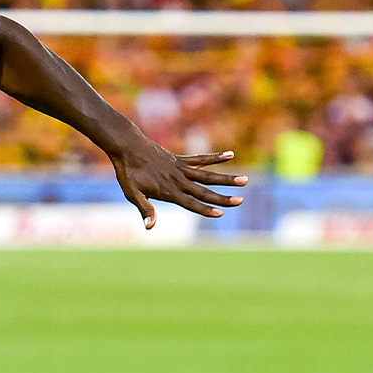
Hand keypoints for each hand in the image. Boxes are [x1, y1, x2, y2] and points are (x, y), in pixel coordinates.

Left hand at [110, 144, 246, 227]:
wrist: (128, 146)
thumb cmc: (128, 172)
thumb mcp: (132, 193)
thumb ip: (144, 208)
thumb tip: (150, 227)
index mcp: (168, 191)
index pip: (190, 202)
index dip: (205, 209)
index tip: (220, 213)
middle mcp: (178, 180)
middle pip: (204, 190)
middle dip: (222, 197)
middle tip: (240, 200)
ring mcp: (181, 168)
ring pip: (208, 174)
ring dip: (226, 178)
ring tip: (244, 180)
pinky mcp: (180, 159)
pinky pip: (201, 159)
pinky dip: (216, 157)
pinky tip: (231, 155)